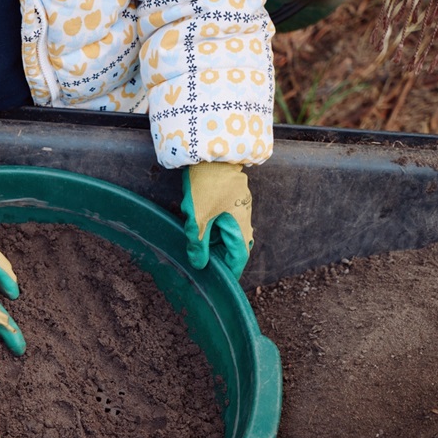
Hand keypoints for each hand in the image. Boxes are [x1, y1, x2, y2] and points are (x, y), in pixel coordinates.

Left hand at [181, 163, 253, 277]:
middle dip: (216, 257)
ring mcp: (239, 210)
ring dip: (211, 241)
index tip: (217, 284)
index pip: (238, 261)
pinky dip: (211, 227)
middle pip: (232, 249)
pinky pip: (223, 221)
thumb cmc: (207, 186)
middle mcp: (244, 222)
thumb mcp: (198, 219)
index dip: (228, 274)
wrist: (212, 153)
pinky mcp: (231, 200)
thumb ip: (197, 244)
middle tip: (198, 263)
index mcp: (240, 230)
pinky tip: (196, 222)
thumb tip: (199, 264)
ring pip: (226, 235)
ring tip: (193, 241)